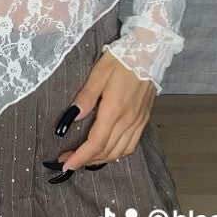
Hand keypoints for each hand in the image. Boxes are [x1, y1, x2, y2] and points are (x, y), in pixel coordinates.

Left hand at [49, 52, 157, 176]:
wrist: (150, 52)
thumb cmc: (121, 59)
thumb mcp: (98, 73)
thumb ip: (86, 97)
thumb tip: (72, 118)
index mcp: (114, 110)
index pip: (96, 143)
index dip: (80, 157)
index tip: (66, 165)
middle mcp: (128, 120)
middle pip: (106, 151)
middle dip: (85, 160)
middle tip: (68, 161)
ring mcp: (138, 121)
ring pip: (120, 151)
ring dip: (101, 160)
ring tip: (85, 159)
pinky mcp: (144, 119)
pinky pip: (132, 144)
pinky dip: (118, 153)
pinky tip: (108, 151)